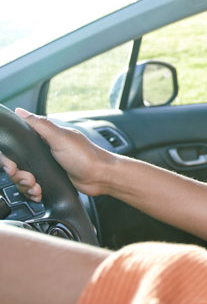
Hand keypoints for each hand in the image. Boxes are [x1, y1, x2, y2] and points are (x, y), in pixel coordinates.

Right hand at [0, 108, 116, 199]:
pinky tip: (40, 192)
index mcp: (45, 138)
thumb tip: (20, 111)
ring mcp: (47, 166)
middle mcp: (44, 151)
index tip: (14, 167)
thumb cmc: (86, 156)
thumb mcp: (61, 138)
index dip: (10, 158)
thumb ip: (40, 125)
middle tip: (30, 179)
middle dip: (19, 175)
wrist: (101, 177)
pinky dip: (33, 192)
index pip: (17, 146)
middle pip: (16, 165)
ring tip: (37, 187)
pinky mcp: (50, 179)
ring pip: (23, 178)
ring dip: (27, 186)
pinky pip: (32, 187)